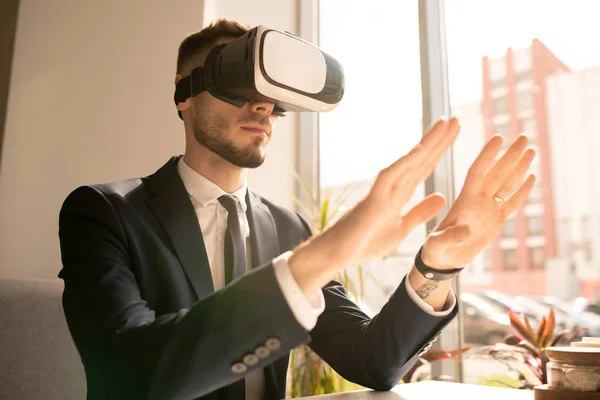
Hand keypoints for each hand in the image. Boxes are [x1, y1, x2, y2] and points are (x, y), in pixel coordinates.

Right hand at [289, 117, 460, 295]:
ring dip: (427, 143)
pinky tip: (421, 150)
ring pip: (408, 162)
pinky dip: (405, 163)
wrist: (337, 255)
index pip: (423, 168)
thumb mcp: (401, 228)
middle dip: (438, 140)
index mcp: (399, 195)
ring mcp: (382, 192)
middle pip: (420, 160)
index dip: (439, 151)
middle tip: (455, 119)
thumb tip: (441, 196)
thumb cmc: (363, 243)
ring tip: (444, 123)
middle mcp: (392, 188)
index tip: (453, 133)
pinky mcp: (373, 200)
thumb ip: (420, 212)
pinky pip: (390, 177)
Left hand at [421, 133, 535, 270]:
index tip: (498, 138)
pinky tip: (532, 177)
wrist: (442, 261)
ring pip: (506, 184)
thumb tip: (466, 231)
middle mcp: (477, 201)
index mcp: (463, 201)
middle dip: (510, 155)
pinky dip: (521, 191)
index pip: (477, 172)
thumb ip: (450, 237)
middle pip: (496, 173)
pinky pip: (510, 203)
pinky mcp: (494, 221)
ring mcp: (487, 210)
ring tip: (531, 150)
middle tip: (525, 136)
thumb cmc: (435, 250)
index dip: (488, 156)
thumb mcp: (438, 244)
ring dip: (518, 168)